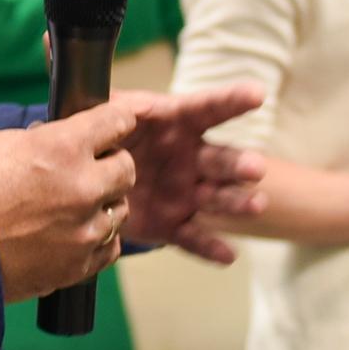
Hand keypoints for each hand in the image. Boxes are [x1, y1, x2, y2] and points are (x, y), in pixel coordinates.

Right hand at [0, 102, 141, 302]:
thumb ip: (27, 139)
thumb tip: (40, 141)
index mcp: (62, 147)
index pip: (116, 121)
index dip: (115, 120)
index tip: (113, 123)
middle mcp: (82, 187)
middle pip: (127, 168)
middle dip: (112, 163)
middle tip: (92, 167)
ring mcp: (84, 231)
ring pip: (121, 210)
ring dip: (104, 204)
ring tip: (78, 206)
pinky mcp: (76, 266)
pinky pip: (110, 249)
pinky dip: (97, 240)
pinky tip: (77, 235)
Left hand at [107, 85, 269, 265]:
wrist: (91, 183)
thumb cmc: (108, 137)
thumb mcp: (107, 115)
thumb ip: (115, 107)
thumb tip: (120, 104)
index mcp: (177, 125)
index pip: (207, 109)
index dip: (231, 100)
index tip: (257, 94)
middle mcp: (190, 159)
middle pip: (220, 160)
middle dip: (239, 164)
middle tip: (255, 168)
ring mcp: (186, 194)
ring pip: (216, 198)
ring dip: (236, 202)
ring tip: (255, 205)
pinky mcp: (173, 225)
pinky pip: (193, 238)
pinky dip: (210, 248)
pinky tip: (228, 255)